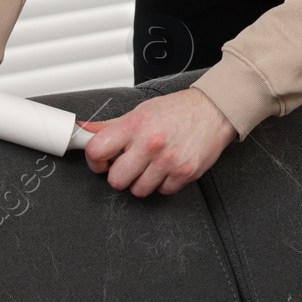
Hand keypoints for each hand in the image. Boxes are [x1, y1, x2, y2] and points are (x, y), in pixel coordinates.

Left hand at [81, 87, 236, 196]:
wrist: (215, 110)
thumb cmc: (179, 110)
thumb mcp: (142, 111)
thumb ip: (112, 125)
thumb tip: (86, 130)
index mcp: (135, 125)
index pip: (97, 151)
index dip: (95, 160)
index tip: (101, 161)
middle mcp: (150, 143)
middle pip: (116, 180)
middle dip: (121, 175)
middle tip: (130, 164)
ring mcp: (168, 161)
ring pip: (138, 190)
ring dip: (142, 181)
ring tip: (152, 165)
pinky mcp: (184, 173)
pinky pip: (162, 191)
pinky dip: (164, 183)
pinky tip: (168, 167)